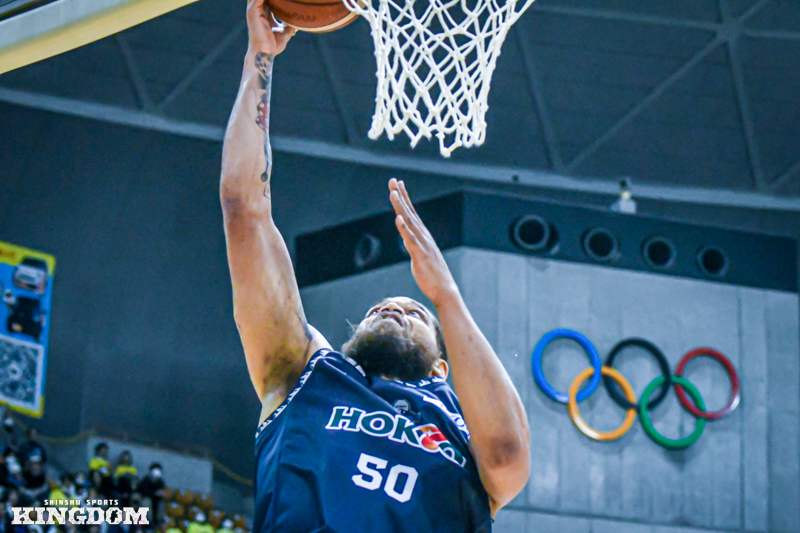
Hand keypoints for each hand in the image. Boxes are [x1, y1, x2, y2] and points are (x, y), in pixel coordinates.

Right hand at [246, 0, 295, 54]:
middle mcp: (258, 10)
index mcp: (264, 13)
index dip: (278, 0)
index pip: (270, 0)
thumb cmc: (272, 46)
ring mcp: (254, 10)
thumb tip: (298, 24)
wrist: (264, 53)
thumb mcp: (284, 33)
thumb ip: (289, 26)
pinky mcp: (253, 12)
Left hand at [389, 178, 459, 307]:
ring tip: (393, 193)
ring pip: (409, 222)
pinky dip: (404, 228)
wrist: (444, 290)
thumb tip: (407, 239)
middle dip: (400, 195)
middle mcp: (423, 236)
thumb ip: (414, 245)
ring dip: (401, 207)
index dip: (404, 198)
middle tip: (393, 180)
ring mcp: (422, 244)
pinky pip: (410, 240)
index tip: (398, 184)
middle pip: (409, 212)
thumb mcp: (421, 256)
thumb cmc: (433, 275)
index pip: (411, 213)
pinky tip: (398, 218)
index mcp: (422, 236)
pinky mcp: (420, 255)